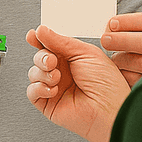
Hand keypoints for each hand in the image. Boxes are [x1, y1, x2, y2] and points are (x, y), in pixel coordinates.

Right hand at [26, 25, 130, 141]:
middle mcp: (63, 72)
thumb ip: (60, 41)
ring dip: (42, 73)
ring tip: (57, 77)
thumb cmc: (107, 84)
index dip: (39, 40)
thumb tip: (41, 31)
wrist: (109, 110)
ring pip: (34, 73)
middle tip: (52, 60)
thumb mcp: (85, 53)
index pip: (51, 45)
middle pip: (39, 57)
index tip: (33, 36)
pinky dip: (39, 88)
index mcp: (73, 58)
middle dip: (42, 57)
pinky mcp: (48, 103)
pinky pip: (32, 92)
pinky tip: (53, 89)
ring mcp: (55, 87)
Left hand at [100, 12, 141, 86]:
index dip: (131, 21)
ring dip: (124, 60)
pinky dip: (126, 76)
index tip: (112, 24)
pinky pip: (141, 80)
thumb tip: (110, 27)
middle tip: (105, 40)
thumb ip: (132, 30)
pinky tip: (120, 74)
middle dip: (124, 39)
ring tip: (114, 60)